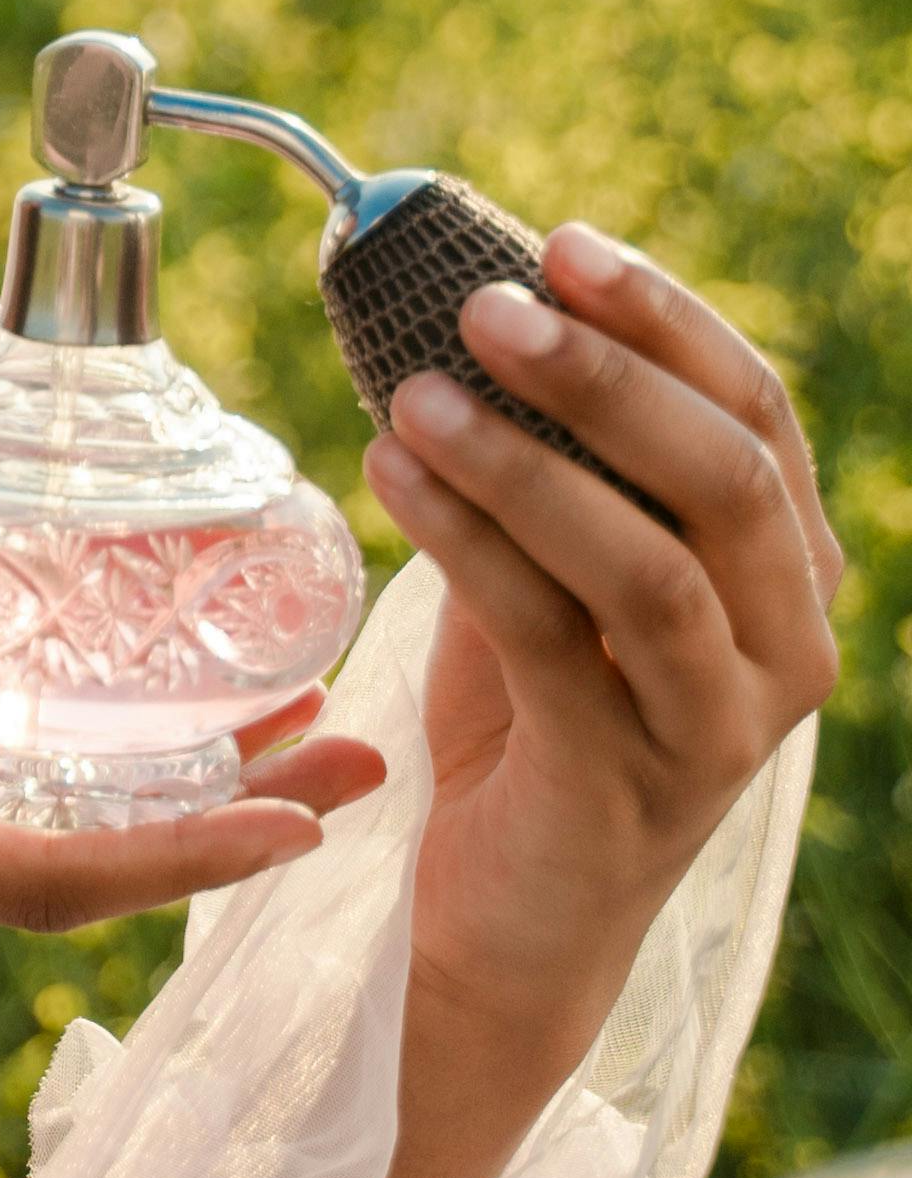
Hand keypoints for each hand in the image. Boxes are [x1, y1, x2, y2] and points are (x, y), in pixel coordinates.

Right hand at [0, 657, 383, 1082]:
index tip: (314, 822)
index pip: (70, 874)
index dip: (194, 851)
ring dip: (179, 790)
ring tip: (284, 728)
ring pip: (61, 832)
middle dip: (236, 821)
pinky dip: (84, 764)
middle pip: (100, 861)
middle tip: (367, 758)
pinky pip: (0, 804)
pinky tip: (101, 713)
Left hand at [347, 229, 840, 1177]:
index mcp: (786, 583)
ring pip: (652, 569)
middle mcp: (783, 656)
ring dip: (532, 464)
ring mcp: (716, 732)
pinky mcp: (622, 791)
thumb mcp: (555, 579)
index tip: (562, 245)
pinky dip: (469, 547)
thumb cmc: (525, 730)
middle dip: (610, 376)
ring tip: (416, 393)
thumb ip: (550, 468)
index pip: (759, 421)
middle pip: (729, 481)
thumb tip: (459, 306)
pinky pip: (550, 644)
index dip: (668, 322)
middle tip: (485, 304)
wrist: (500, 932)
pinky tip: (391, 477)